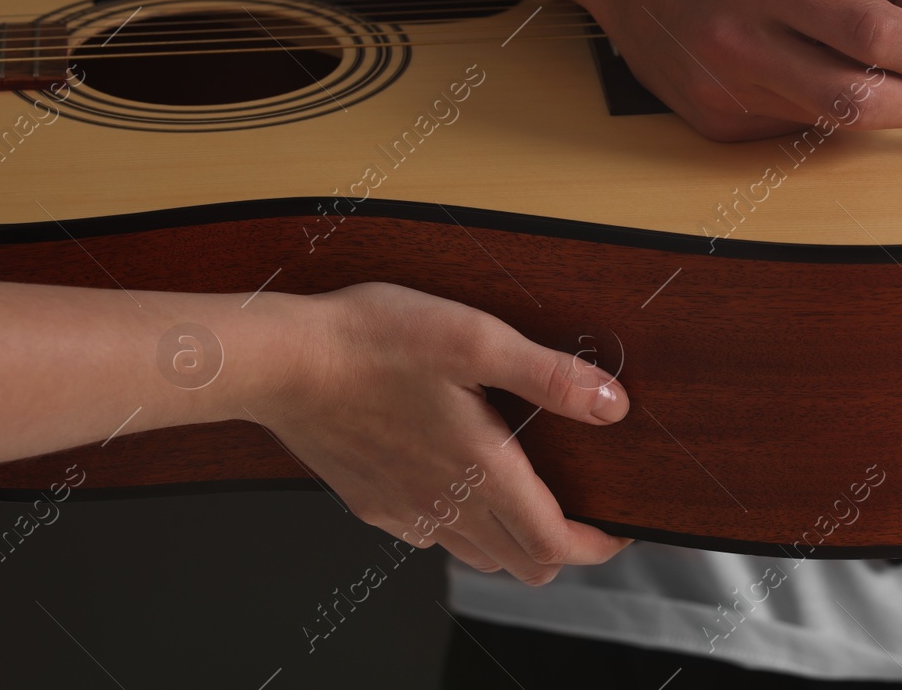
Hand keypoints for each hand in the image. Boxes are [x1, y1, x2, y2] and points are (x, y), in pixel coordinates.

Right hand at [261, 282, 631, 584]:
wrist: (282, 360)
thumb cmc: (375, 342)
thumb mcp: (479, 339)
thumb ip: (550, 376)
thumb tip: (611, 404)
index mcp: (480, 471)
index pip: (553, 545)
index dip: (596, 547)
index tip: (619, 531)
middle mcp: (444, 504)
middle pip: (520, 562)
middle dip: (561, 548)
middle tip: (582, 515)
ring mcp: (404, 509)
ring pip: (475, 554)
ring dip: (511, 542)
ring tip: (529, 501)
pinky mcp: (371, 502)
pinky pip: (429, 536)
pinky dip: (460, 528)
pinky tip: (458, 485)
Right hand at [583, 0, 901, 141]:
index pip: (868, 30)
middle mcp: (736, 37)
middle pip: (855, 98)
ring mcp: (722, 89)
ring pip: (834, 120)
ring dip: (876, 101)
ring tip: (872, 64)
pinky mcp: (716, 125)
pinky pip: (800, 128)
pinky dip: (825, 106)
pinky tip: (802, 71)